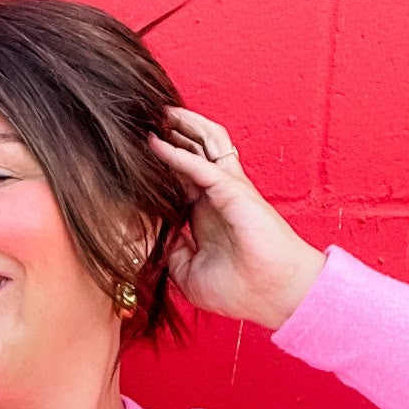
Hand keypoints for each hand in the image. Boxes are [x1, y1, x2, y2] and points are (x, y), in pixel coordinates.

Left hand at [148, 105, 326, 330]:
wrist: (275, 297)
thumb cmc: (242, 290)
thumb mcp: (190, 275)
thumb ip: (172, 254)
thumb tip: (156, 240)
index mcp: (207, 214)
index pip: (180, 177)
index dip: (161, 162)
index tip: (134, 151)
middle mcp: (218, 196)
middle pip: (193, 151)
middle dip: (172, 132)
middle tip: (144, 117)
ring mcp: (229, 190)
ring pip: (205, 144)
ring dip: (182, 127)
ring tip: (158, 112)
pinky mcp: (235, 192)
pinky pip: (202, 166)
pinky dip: (178, 154)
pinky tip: (157, 144)